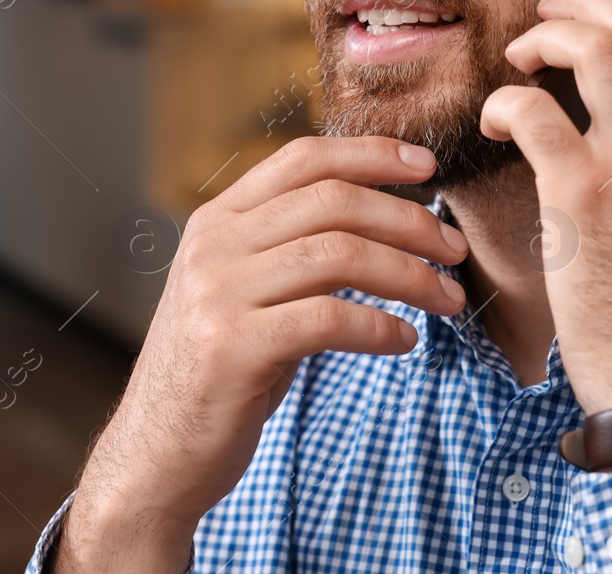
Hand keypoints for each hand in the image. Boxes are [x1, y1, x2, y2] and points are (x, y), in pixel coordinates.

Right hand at [57, 136, 467, 572]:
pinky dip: (380, 326)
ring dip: (409, 274)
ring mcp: (218, 294)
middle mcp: (213, 246)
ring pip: (339, 254)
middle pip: (332, 201)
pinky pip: (329, 318)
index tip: (427, 166)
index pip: (303, 159)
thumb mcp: (242, 293)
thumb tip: (379, 216)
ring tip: (449, 298)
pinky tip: (404, 341)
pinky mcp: (232, 348)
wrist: (155, 458)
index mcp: (216, 221)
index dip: (370, 154)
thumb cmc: (217, 374)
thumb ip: (287, 248)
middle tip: (456, 247)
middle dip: (409, 220)